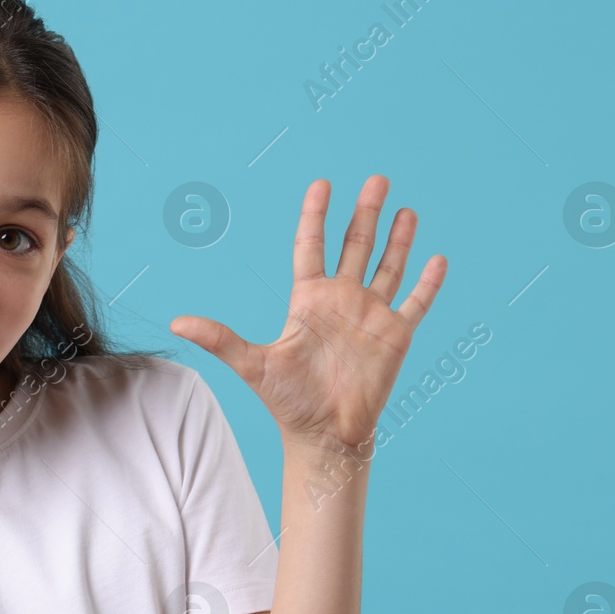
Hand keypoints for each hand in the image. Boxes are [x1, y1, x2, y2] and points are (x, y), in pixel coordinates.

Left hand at [170, 175, 445, 453]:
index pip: (311, 246)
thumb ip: (219, 339)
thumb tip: (176, 322)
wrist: (324, 434)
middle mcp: (341, 301)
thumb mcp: (252, 364)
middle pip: (355, 246)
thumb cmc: (288, 401)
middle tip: (376, 179)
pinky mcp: (395, 335)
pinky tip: (437, 258)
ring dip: (398, 239)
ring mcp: (370, 316)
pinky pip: (415, 302)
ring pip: (388, 267)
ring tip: (405, 209)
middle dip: (365, 212)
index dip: (316, 215)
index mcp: (308, 300)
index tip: (321, 184)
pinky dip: (427, 282)